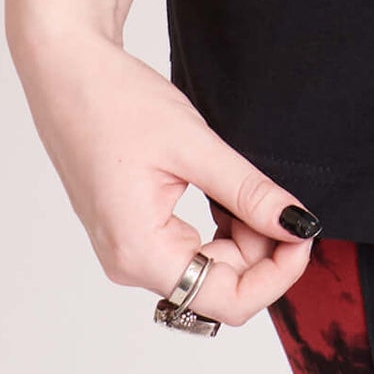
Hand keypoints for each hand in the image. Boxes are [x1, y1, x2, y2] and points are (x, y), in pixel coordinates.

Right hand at [10, 20, 318, 325]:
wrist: (68, 72)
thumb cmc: (117, 102)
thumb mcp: (196, 145)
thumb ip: (248, 192)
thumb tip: (298, 225)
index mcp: (139, 253)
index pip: (228, 300)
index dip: (276, 274)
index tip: (304, 232)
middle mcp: (129, 263)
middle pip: (219, 285)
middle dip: (262, 248)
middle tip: (283, 196)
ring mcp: (128, 248)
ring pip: (206, 267)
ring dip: (242, 236)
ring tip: (250, 183)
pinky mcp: (132, 230)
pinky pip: (188, 248)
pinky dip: (219, 227)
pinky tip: (228, 190)